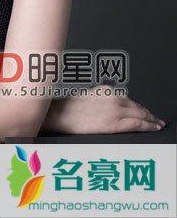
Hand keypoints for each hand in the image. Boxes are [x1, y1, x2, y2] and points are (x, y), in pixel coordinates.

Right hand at [43, 91, 165, 134]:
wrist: (59, 114)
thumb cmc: (69, 108)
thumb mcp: (88, 97)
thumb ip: (102, 100)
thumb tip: (111, 108)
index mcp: (106, 90)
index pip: (129, 100)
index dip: (141, 107)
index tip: (147, 112)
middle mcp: (113, 97)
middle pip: (137, 106)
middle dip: (149, 114)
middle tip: (157, 120)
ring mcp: (114, 110)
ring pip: (141, 114)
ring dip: (151, 119)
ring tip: (157, 124)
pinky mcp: (114, 123)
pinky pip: (137, 124)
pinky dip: (149, 126)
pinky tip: (154, 128)